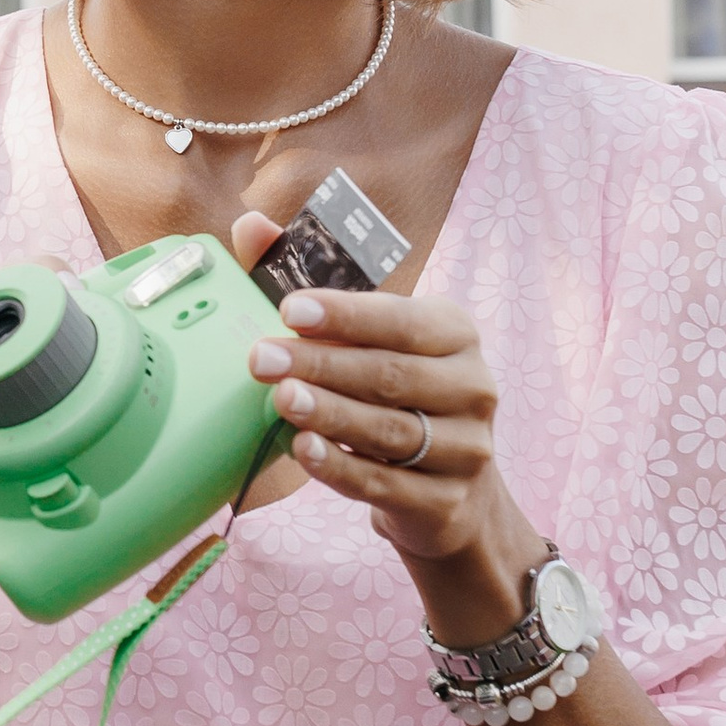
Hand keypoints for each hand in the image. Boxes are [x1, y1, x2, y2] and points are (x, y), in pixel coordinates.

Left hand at [229, 207, 543, 642]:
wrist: (449, 493)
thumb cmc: (393, 396)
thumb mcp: (366, 341)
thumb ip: (308, 285)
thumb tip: (251, 223)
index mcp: (455, 334)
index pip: (401, 320)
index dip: (346, 315)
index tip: (289, 310)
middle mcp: (474, 386)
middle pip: (392, 375)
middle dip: (322, 365)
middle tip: (261, 359)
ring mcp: (467, 449)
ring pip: (392, 430)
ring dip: (331, 414)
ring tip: (281, 400)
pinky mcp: (448, 502)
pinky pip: (387, 483)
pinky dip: (341, 468)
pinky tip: (303, 451)